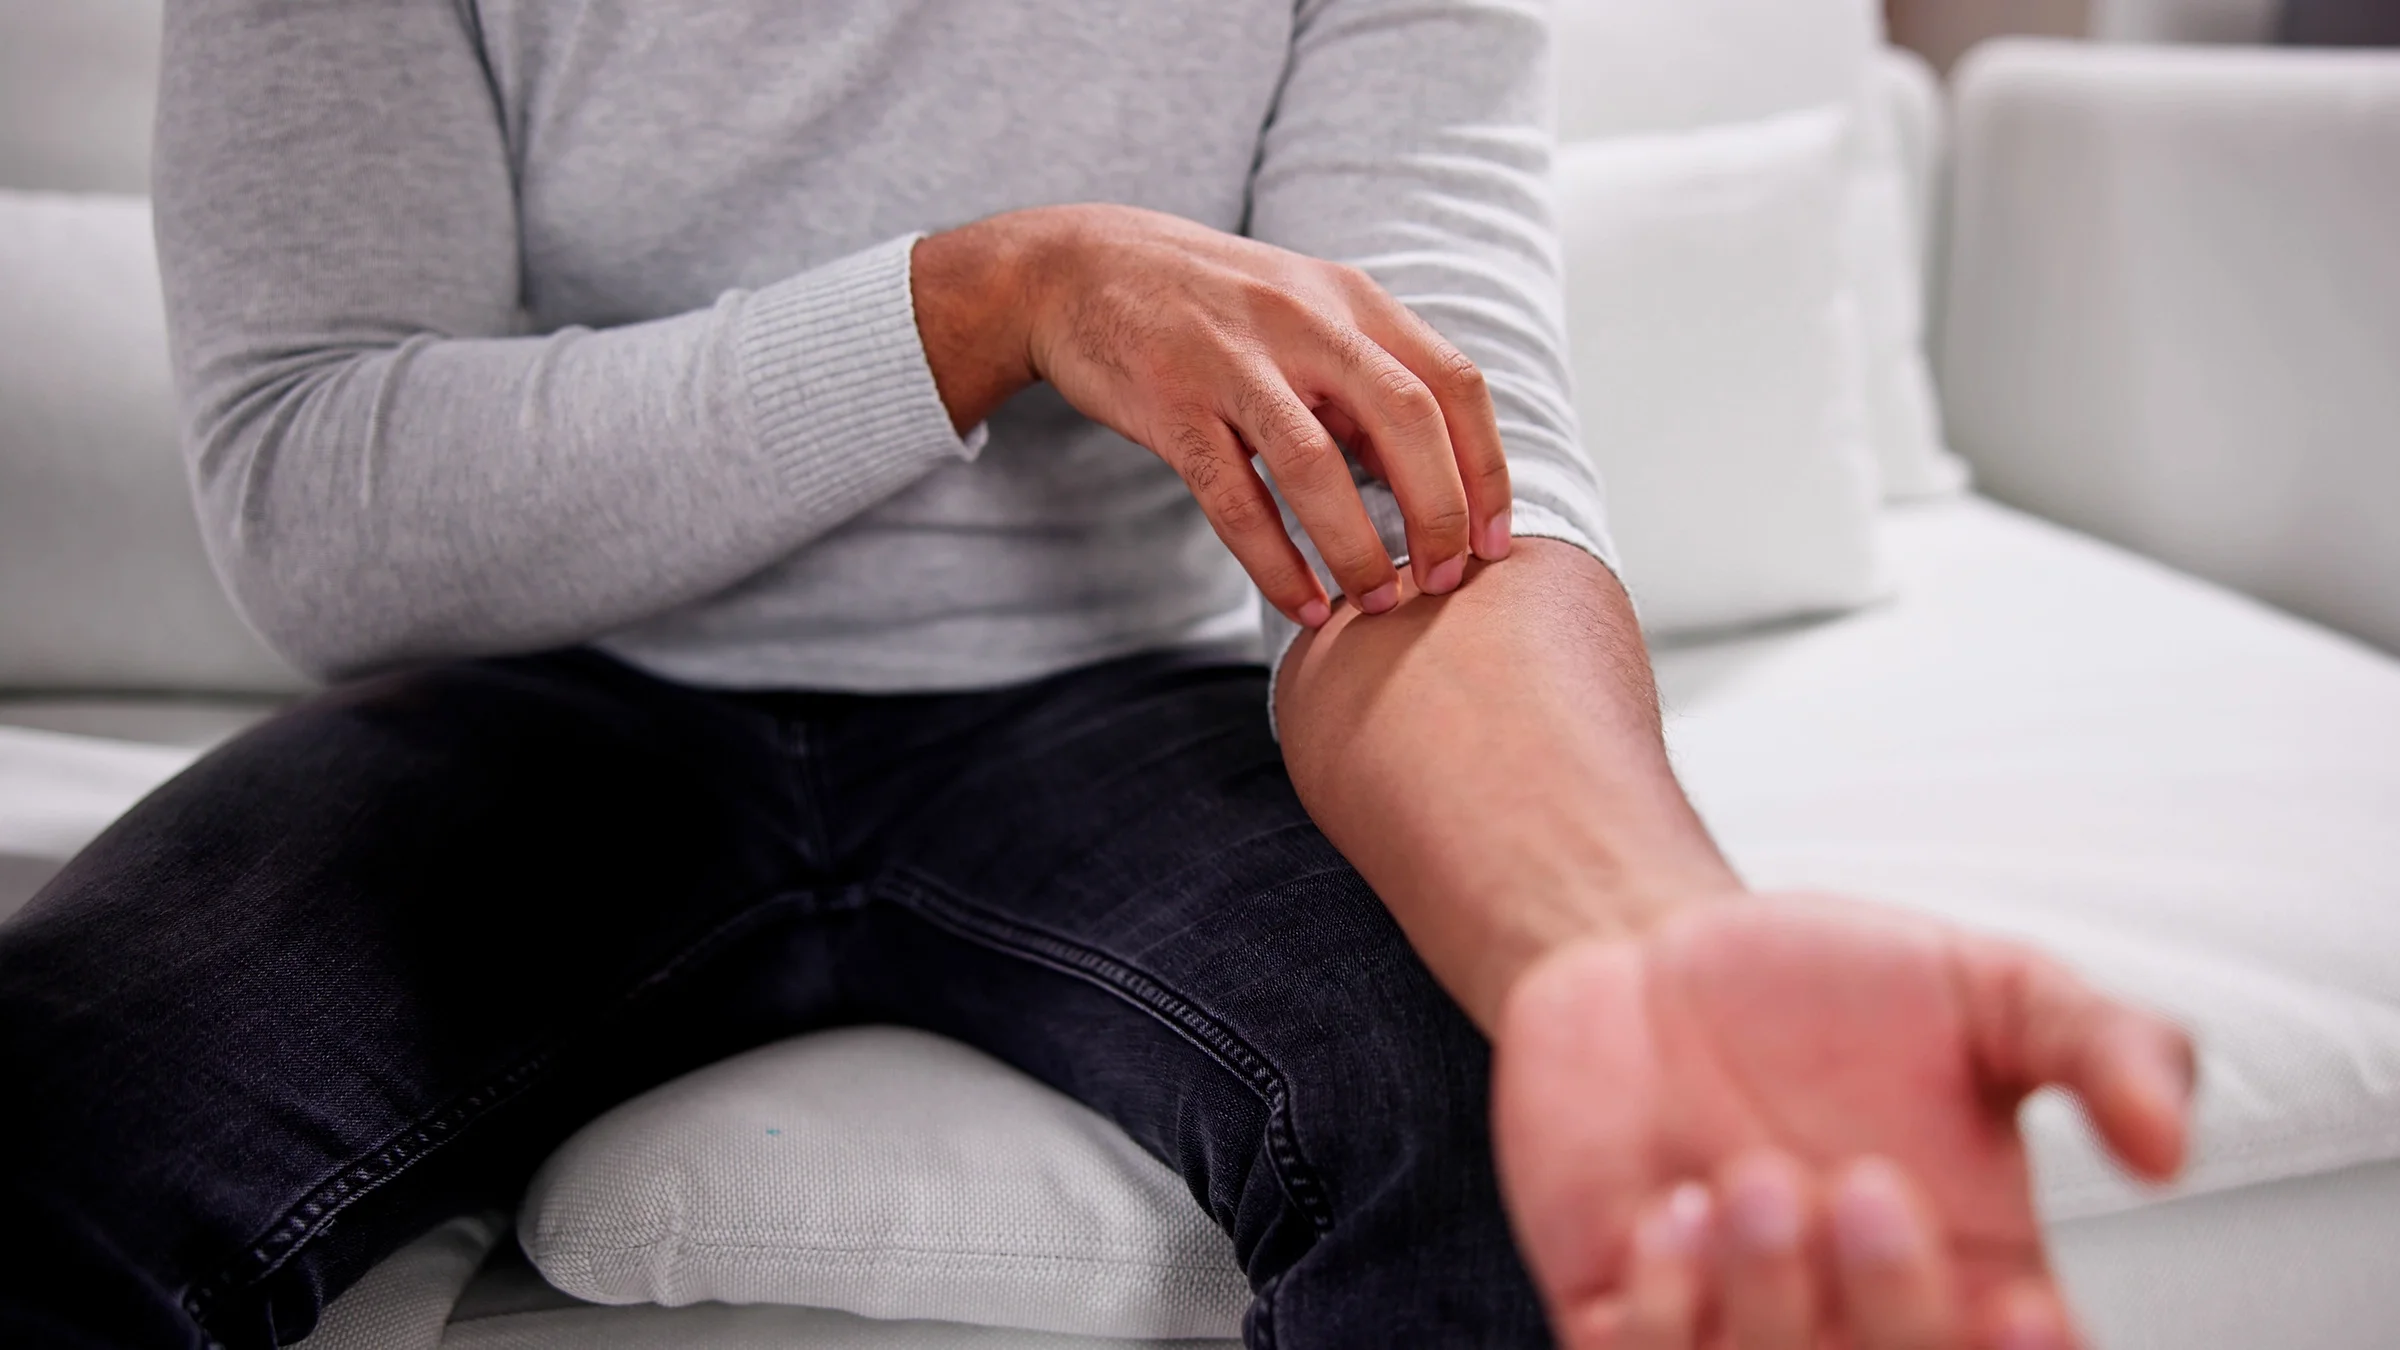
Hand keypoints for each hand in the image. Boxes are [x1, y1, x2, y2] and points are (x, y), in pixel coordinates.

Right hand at [912, 204, 1512, 627]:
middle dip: (1439, 512)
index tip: (1496, 543)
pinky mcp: (1170, 404)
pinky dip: (1276, 563)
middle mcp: (1302, 322)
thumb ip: (1367, 384)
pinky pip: (1234, 499)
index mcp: (1351, 299)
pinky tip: (1302, 605)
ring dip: (1358, 547)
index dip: (1487, 469)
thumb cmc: (1208, 305)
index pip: (1454, 383)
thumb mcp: (1303, 314)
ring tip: (1376, 605)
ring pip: (1316, 464)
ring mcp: (1233, 362)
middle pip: (1405, 418)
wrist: (1076, 267)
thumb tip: (1432, 480)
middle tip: (1444, 582)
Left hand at [1492, 895, 2194, 1348]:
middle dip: (1890, 1311)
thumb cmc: (1826, 987)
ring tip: (1752, 1179)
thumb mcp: (1993, 990)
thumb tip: (2168, 1144)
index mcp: (1974, 1283)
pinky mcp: (1621, 1311)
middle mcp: (1857, 1325)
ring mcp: (1737, 1328)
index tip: (2022, 1301)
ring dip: (1765, 1306)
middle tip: (1862, 1183)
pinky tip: (1667, 1215)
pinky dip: (1654, 1315)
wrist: (1653, 950)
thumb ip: (2104, 1047)